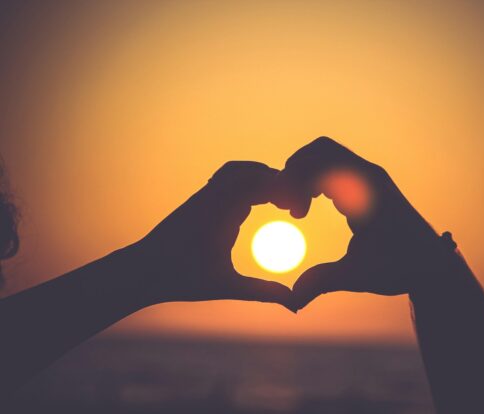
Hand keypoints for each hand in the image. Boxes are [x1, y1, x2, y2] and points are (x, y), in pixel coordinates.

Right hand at [131, 161, 293, 310]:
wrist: (149, 274)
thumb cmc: (186, 280)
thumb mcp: (233, 286)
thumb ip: (262, 290)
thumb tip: (294, 304)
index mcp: (234, 216)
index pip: (266, 192)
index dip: (286, 195)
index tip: (300, 213)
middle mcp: (225, 202)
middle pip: (261, 177)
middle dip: (284, 184)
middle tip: (298, 206)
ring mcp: (213, 197)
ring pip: (248, 171)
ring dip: (270, 178)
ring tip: (285, 201)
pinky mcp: (202, 197)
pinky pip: (230, 176)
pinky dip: (250, 176)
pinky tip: (266, 195)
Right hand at [275, 137, 441, 309]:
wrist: (432, 264)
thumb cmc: (400, 268)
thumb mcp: (358, 276)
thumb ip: (322, 281)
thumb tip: (291, 301)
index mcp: (366, 191)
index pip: (320, 163)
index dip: (297, 184)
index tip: (295, 216)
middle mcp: (368, 176)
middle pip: (320, 150)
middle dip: (296, 172)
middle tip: (289, 207)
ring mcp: (368, 177)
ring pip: (325, 154)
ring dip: (305, 175)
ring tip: (298, 210)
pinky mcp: (366, 184)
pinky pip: (334, 166)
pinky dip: (315, 179)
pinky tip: (309, 208)